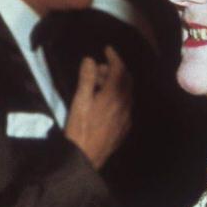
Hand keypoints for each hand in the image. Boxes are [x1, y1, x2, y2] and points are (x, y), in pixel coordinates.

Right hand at [64, 45, 131, 168]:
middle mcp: (125, 104)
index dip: (114, 57)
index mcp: (114, 95)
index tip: (107, 49)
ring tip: (99, 85)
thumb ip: (86, 79)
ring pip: (127, 93)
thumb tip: (90, 60)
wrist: (85, 158)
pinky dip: (118, 96)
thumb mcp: (80, 101)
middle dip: (115, 70)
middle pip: (126, 80)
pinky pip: (125, 105)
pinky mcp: (125, 127)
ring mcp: (127, 116)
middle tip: (98, 69)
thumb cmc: (80, 128)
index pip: (119, 69)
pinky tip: (105, 101)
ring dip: (116, 83)